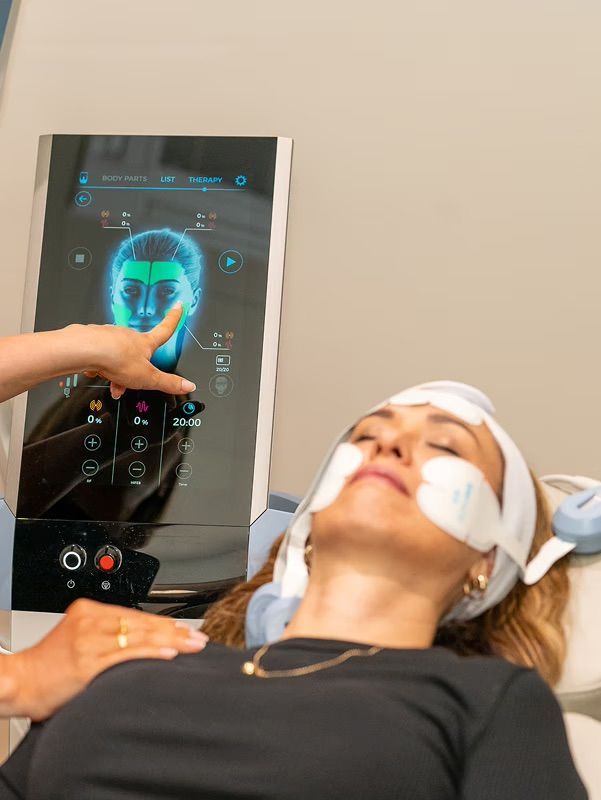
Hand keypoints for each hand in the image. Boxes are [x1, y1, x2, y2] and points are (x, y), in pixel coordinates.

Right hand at [10, 598, 207, 720]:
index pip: (134, 615)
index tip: (184, 630)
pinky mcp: (87, 661)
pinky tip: (168, 653)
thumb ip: (106, 636)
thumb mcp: (78, 639)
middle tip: (197, 638)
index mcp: (87, 610)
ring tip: (191, 646)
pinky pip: (126, 654)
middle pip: (140, 623)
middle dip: (173, 632)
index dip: (162, 623)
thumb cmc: (48, 667)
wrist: (20, 682)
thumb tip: (143, 642)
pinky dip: (150, 653)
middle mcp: (89, 620)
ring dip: (170, 641)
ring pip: (138, 636)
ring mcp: (88, 640)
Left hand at [76, 304, 194, 398]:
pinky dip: (100, 366)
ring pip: (117, 355)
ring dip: (116, 371)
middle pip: (136, 352)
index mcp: (145, 342)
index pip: (165, 329)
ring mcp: (110, 335)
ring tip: (112, 383)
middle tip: (129, 383)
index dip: (174, 318)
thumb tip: (188, 385)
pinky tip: (97, 373)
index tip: (178, 306)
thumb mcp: (148, 378)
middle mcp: (128, 335)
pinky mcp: (92, 339)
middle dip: (134, 369)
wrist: (84, 349)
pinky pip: (100, 354)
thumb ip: (169, 383)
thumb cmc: (115, 358)